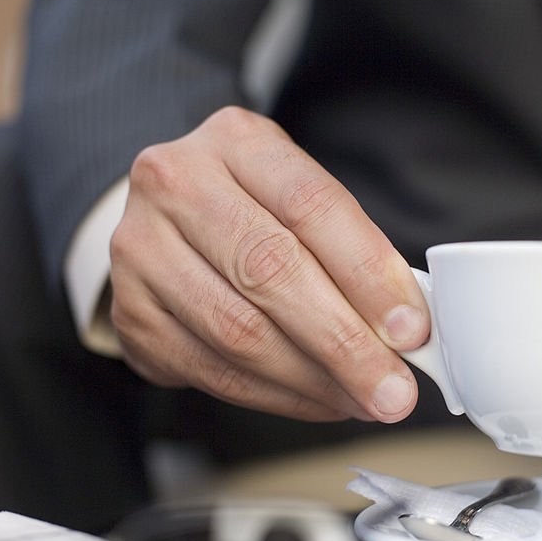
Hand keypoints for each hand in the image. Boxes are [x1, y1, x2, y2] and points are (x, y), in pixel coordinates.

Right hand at [110, 106, 428, 421]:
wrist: (166, 219)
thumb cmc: (254, 208)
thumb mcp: (300, 198)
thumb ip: (352, 250)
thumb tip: (407, 329)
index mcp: (235, 141)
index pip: (311, 205)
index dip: (368, 273)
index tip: (410, 329)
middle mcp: (176, 184)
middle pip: (270, 271)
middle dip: (345, 343)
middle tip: (393, 388)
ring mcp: (140, 250)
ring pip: (239, 331)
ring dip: (314, 380)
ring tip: (363, 399)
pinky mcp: (131, 314)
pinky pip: (214, 371)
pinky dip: (278, 396)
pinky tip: (319, 400)